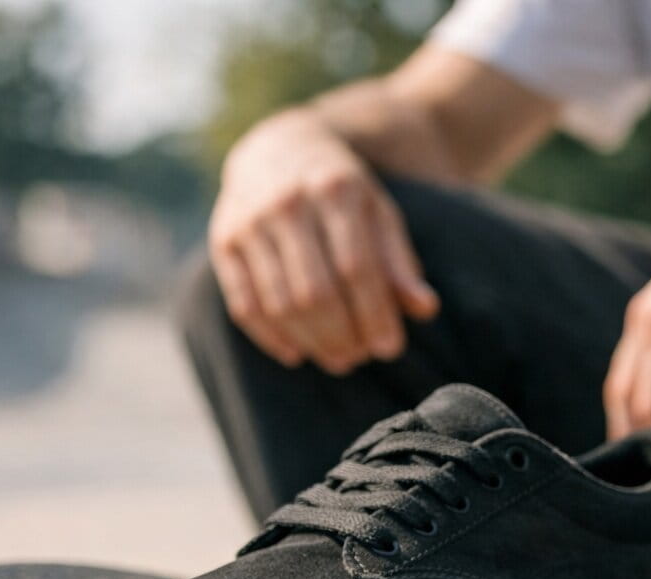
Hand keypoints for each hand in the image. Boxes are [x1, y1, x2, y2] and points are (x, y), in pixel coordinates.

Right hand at [209, 110, 439, 374]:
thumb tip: (426, 309)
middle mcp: (288, 202)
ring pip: (279, 302)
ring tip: (337, 358)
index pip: (357, 268)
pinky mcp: (224, 240)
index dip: (374, 314)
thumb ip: (400, 262)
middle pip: (315, 291)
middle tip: (359, 358)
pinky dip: (270, 336)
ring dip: (311, 341)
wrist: (278, 148)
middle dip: (341, 335)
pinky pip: (244, 303)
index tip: (389, 348)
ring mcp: (249, 220)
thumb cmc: (342, 193)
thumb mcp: (379, 214)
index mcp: (335, 189)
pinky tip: (296, 353)